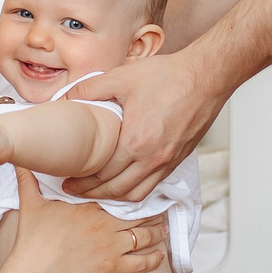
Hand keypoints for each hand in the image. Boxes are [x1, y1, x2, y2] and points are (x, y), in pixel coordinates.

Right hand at [0, 167, 164, 272]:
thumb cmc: (31, 241)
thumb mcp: (30, 204)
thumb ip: (28, 179)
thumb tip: (18, 159)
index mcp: (89, 206)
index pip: (120, 194)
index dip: (134, 191)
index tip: (142, 186)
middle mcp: (105, 224)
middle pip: (138, 215)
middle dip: (152, 212)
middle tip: (163, 208)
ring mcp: (111, 246)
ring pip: (144, 237)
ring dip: (157, 233)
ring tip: (164, 229)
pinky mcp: (112, 268)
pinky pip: (141, 263)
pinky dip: (154, 259)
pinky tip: (161, 256)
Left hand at [64, 47, 229, 201]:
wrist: (206, 76)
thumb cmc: (168, 76)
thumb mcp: (121, 77)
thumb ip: (89, 89)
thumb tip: (65, 98)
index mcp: (136, 142)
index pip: (102, 174)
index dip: (81, 182)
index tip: (67, 181)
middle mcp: (153, 158)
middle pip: (117, 190)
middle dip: (92, 194)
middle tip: (74, 190)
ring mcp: (168, 161)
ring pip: (137, 193)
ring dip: (114, 197)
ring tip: (97, 191)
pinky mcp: (178, 158)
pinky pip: (154, 185)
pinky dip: (136, 189)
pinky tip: (124, 181)